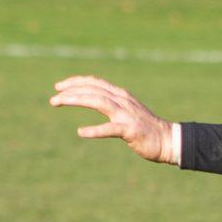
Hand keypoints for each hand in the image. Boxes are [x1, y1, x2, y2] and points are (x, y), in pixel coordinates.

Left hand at [49, 74, 176, 163]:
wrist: (169, 140)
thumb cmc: (146, 128)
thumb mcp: (127, 110)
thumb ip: (112, 103)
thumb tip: (95, 99)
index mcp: (121, 95)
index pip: (95, 82)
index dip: (75, 82)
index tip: (58, 87)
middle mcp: (122, 100)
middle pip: (92, 90)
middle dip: (70, 91)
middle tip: (53, 99)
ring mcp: (126, 114)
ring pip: (98, 101)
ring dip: (76, 99)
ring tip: (59, 102)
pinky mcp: (130, 130)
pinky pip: (110, 129)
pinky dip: (94, 130)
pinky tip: (81, 132)